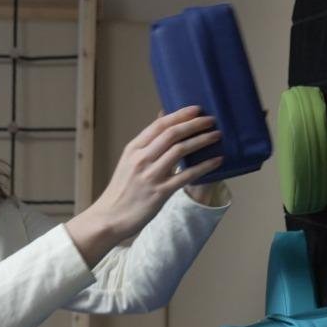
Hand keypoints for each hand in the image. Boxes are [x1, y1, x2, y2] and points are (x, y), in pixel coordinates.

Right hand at [64, 106, 222, 264]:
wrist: (110, 217)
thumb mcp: (129, 161)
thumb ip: (147, 143)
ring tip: (216, 136)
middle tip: (211, 120)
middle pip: (172, 134)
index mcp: (134, 149)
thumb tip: (163, 118)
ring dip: (201, 140)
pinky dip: (204, 166)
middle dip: (194, 124)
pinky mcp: (160, 193)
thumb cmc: (122, 189)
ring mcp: (151, 175)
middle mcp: (141, 159)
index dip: (180, 115)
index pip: (159, 125)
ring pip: (180, 150)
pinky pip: (186, 175)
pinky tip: (216, 161)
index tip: (196, 109)